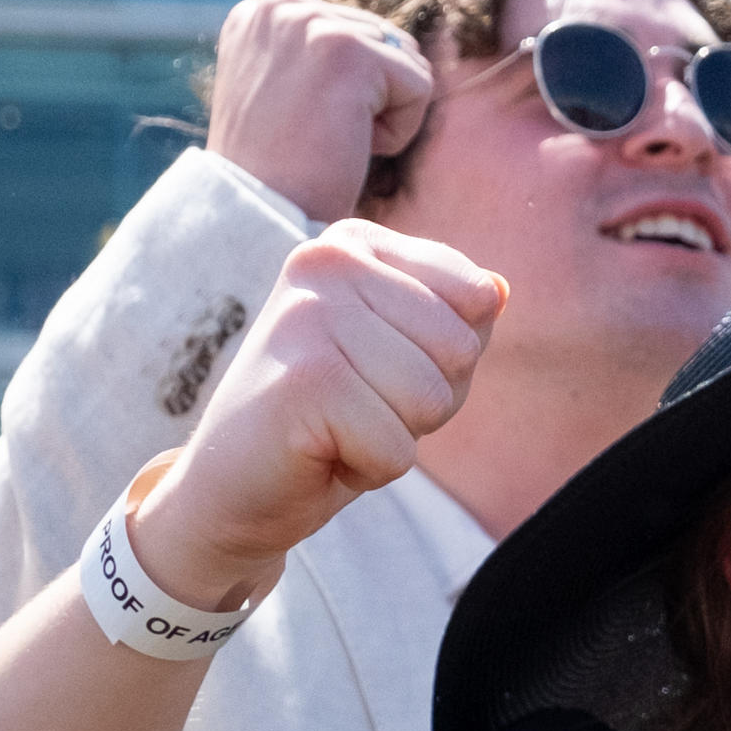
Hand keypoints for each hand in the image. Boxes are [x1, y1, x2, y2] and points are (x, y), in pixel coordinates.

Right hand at [139, 224, 502, 604]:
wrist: (231, 487)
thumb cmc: (328, 420)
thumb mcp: (404, 358)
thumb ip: (455, 318)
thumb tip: (498, 289)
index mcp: (352, 243)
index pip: (475, 297)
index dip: (444, 359)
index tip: (377, 371)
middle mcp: (326, 260)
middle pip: (460, 348)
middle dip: (424, 401)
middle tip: (354, 408)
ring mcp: (309, 317)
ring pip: (431, 397)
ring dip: (396, 434)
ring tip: (337, 427)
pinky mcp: (303, 383)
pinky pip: (398, 448)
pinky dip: (370, 468)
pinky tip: (319, 452)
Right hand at [205, 0, 434, 225]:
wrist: (259, 217)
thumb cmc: (279, 174)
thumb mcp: (289, 92)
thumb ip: (326, 54)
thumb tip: (401, 43)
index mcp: (263, 11)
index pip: (357, 33)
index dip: (349, 93)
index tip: (299, 125)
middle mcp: (280, 6)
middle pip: (386, 42)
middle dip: (369, 102)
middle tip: (316, 138)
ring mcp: (311, 22)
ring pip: (407, 64)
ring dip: (383, 117)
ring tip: (330, 142)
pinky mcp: (348, 49)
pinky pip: (419, 87)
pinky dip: (397, 133)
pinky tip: (348, 147)